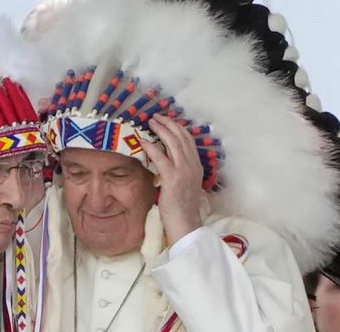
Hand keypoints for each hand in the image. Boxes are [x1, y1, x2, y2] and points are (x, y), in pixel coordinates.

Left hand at [140, 114, 203, 244]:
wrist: (185, 222)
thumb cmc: (182, 206)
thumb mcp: (186, 183)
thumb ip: (181, 169)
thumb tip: (167, 158)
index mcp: (196, 166)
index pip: (188, 140)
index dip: (177, 127)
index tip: (166, 120)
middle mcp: (192, 165)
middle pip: (181, 137)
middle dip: (168, 123)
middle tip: (156, 117)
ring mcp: (183, 171)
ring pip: (173, 143)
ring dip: (160, 130)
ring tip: (150, 123)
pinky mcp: (172, 179)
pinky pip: (161, 158)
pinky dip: (152, 147)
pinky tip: (143, 141)